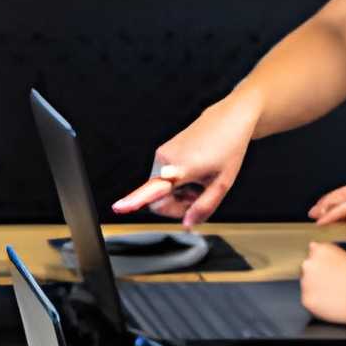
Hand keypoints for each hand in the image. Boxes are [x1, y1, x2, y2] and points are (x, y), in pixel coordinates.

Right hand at [112, 96, 257, 227]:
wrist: (228, 120)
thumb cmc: (228, 150)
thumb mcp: (222, 184)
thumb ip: (205, 207)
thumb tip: (188, 225)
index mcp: (181, 168)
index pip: (153, 191)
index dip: (134, 201)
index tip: (117, 207)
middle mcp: (164, 160)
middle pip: (159, 200)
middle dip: (178, 205)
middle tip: (201, 196)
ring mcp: (161, 154)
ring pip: (162, 189)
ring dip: (180, 193)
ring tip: (201, 180)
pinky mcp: (163, 151)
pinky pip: (164, 178)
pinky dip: (179, 183)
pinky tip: (196, 172)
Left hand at [298, 241, 345, 325]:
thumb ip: (331, 254)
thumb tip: (317, 250)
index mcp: (321, 250)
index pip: (313, 254)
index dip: (324, 264)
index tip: (332, 271)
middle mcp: (309, 264)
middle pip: (308, 271)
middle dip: (318, 277)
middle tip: (335, 285)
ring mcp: (306, 283)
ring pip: (307, 287)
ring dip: (317, 290)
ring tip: (336, 295)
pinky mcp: (307, 300)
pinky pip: (309, 302)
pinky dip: (318, 304)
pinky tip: (333, 303)